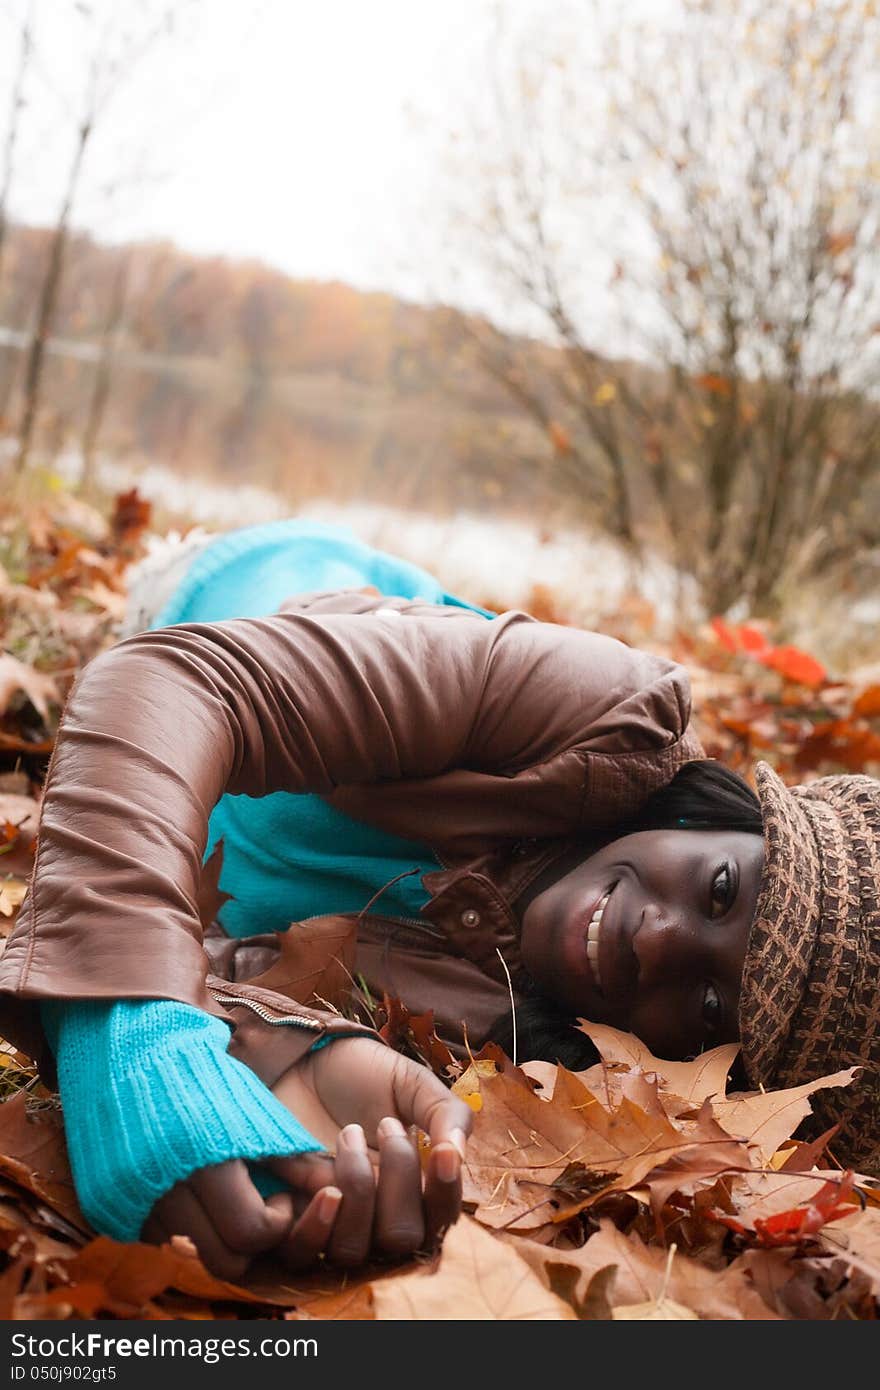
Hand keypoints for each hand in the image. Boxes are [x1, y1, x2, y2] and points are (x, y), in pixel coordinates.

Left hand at [142, 1038, 471, 1280]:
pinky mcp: (289, 1222)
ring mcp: (332, 1223)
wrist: (304, 1059)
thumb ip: (446, 1114)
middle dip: (399, 1180)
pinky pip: (302, 1253)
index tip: (442, 1151)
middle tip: (385, 1124)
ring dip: (357, 1189)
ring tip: (349, 1133)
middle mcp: (377, 1218)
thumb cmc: (365, 1076)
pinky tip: (322, 1179)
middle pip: (401, 1240)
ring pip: (353, 1250)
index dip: (446, 1194)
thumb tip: (458, 1152)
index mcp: (414, 1191)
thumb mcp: (413, 1085)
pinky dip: (315, 1223)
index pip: (441, 1221)